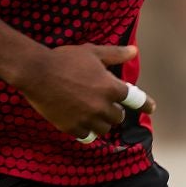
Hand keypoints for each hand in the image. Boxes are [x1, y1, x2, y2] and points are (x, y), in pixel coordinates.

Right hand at [13, 43, 154, 142]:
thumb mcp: (92, 53)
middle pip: (118, 117)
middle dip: (114, 111)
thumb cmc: (64, 59)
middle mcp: (103, 106)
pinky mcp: (71, 127)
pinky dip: (85, 130)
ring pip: (104, 129)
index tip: (150, 108)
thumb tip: (134, 51)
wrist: (34, 72)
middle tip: (105, 104)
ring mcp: (87, 118)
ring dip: (102, 123)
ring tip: (93, 114)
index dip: (145, 105)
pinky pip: (86, 135)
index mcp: (111, 88)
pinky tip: (81, 123)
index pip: (136, 100)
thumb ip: (115, 54)